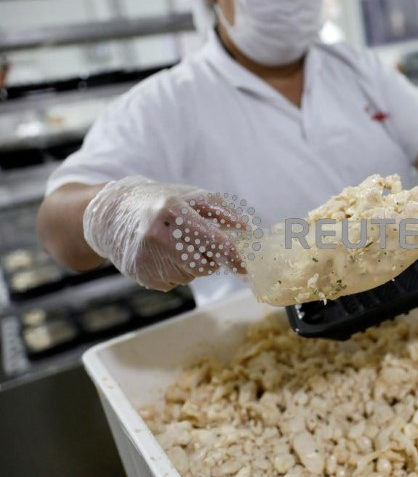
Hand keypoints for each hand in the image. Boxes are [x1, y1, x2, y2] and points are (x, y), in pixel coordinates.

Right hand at [83, 176, 244, 290]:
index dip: (234, 257)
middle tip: (195, 240)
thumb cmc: (161, 201)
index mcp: (174, 212)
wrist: (112, 214)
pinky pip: (175, 281)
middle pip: (206, 264)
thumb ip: (222, 211)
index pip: (213, 242)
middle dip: (209, 257)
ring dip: (192, 263)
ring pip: (192, 275)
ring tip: (173, 243)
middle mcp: (160, 237)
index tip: (246, 267)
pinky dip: (176, 270)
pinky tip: (161, 254)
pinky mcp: (143, 277)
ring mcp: (149, 259)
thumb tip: (245, 229)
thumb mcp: (191, 196)